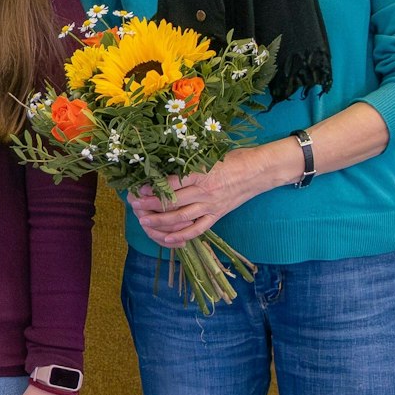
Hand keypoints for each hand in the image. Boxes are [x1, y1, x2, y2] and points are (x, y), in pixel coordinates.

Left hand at [127, 145, 282, 247]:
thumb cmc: (232, 159)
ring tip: (144, 221)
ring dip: (161, 221)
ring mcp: (211, 206)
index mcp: (201, 174)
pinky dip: (181, 235)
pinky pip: (197, 229)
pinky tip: (166, 238)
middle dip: (151, 205)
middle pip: (173, 201)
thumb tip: (163, 166)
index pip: (172, 183)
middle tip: (135, 206)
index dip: (154, 188)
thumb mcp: (209, 156)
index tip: (139, 189)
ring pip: (182, 217)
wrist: (259, 171)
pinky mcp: (217, 215)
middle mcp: (205, 192)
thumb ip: (188, 164)